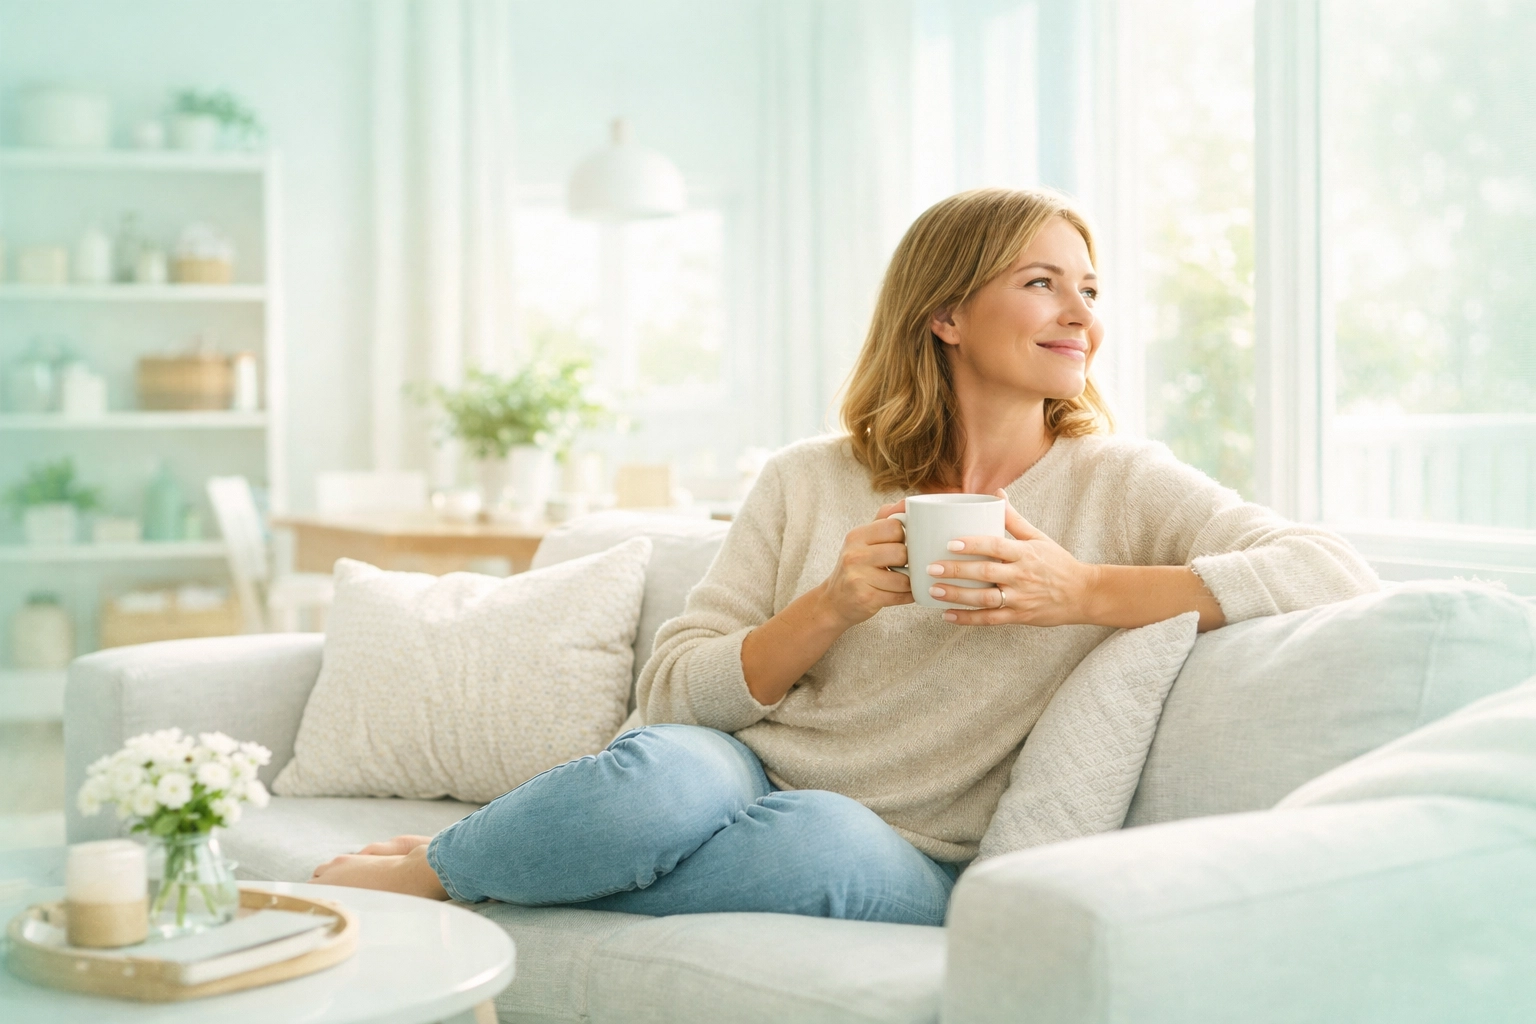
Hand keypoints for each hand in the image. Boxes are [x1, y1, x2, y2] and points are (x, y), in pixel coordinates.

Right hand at [815, 500, 913, 628]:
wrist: (834, 601)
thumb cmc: (855, 568)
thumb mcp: (863, 540)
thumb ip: (884, 520)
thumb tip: (907, 501)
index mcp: (856, 536)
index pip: (895, 527)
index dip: (904, 537)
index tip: (900, 545)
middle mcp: (854, 554)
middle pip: (901, 552)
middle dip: (908, 561)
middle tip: (903, 566)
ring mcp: (858, 577)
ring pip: (904, 578)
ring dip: (910, 582)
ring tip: (904, 581)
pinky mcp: (866, 598)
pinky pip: (900, 596)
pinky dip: (908, 596)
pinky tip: (904, 593)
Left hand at [926, 491, 1094, 626]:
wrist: (1083, 594)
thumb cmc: (1057, 563)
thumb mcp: (1038, 538)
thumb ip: (1014, 519)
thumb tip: (997, 493)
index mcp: (1025, 553)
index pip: (996, 546)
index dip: (973, 544)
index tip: (950, 543)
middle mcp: (1021, 576)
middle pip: (985, 573)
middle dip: (956, 571)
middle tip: (931, 568)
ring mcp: (1020, 598)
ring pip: (985, 599)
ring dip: (957, 595)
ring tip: (934, 590)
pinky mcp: (1019, 616)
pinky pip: (990, 619)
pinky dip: (968, 618)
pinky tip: (947, 614)